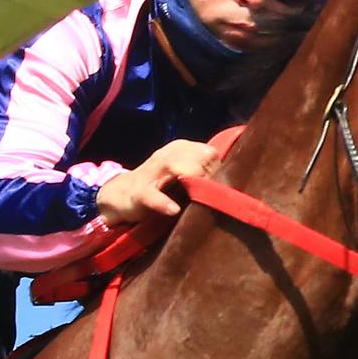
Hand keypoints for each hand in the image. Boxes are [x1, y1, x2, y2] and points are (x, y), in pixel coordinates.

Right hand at [96, 139, 219, 224]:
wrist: (121, 195)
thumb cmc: (160, 186)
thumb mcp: (183, 174)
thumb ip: (205, 174)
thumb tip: (237, 183)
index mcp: (181, 149)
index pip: (210, 153)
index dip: (220, 171)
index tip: (224, 188)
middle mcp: (167, 155)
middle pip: (199, 157)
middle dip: (210, 175)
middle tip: (217, 195)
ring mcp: (152, 172)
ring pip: (176, 167)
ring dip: (193, 179)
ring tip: (202, 195)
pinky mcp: (139, 192)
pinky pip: (152, 195)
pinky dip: (163, 202)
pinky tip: (173, 210)